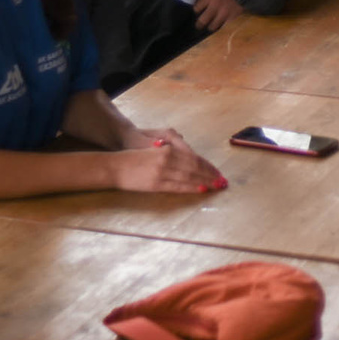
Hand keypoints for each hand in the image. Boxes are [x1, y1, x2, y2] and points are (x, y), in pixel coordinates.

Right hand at [110, 136, 226, 194]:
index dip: (208, 165)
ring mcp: (163, 171)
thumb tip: (188, 157)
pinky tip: (201, 189)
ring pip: (190, 176)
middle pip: (195, 167)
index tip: (217, 172)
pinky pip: (179, 186)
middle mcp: (168, 158)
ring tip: (216, 186)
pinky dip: (192, 187)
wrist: (116, 167)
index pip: (194, 157)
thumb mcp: (155, 150)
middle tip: (222, 181)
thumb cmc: (135, 159)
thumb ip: (171, 152)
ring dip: (205, 181)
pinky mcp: (157, 184)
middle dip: (211, 174)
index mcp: (168, 150)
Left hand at [192, 0, 245, 31]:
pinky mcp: (234, 16)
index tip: (197, 11)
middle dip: (199, 24)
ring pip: (214, 26)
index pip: (197, 8)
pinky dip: (224, 26)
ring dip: (212, 26)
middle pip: (203, 20)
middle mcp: (214, 7)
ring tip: (211, 27)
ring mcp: (224, 13)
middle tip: (199, 26)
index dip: (196, 10)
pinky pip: (226, 26)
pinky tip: (223, 26)